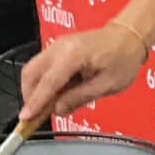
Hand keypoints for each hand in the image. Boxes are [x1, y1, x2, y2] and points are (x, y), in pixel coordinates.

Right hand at [19, 22, 147, 123]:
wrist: (129, 36)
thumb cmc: (123, 58)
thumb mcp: (107, 85)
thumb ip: (80, 97)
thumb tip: (58, 110)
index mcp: (73, 55)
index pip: (48, 83)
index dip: (35, 102)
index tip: (25, 118)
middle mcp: (59, 47)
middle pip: (31, 73)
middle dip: (30, 96)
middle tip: (36, 115)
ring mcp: (57, 45)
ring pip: (33, 69)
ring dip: (35, 89)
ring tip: (47, 106)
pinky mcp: (58, 48)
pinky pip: (42, 66)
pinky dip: (42, 81)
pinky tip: (54, 93)